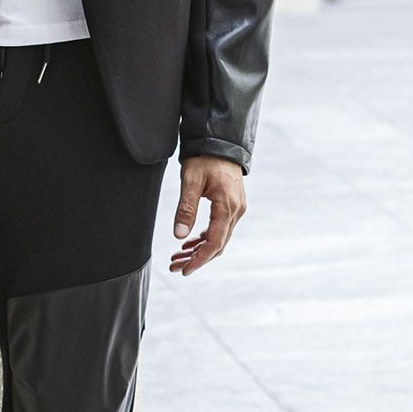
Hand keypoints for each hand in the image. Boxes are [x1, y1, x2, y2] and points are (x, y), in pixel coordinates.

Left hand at [170, 155, 244, 275]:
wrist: (221, 141)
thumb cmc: (205, 158)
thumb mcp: (191, 181)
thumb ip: (186, 209)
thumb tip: (179, 235)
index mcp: (227, 206)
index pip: (214, 242)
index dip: (199, 259)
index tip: (183, 270)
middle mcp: (236, 210)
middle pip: (217, 245)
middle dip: (196, 259)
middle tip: (175, 267)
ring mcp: (237, 209)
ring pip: (219, 238)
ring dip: (199, 251)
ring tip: (178, 258)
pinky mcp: (233, 206)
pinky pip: (220, 229)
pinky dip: (205, 239)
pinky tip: (189, 244)